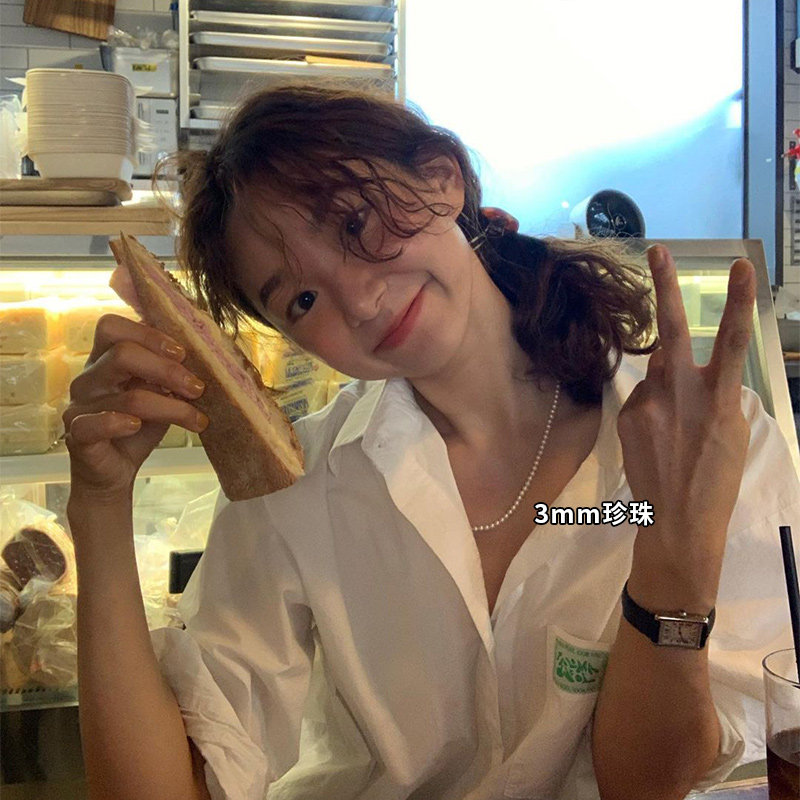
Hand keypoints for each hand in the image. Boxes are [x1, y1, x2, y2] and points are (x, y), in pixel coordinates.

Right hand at [63, 314, 208, 503]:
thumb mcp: (158, 395)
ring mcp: (79, 405)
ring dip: (171, 407)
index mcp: (105, 359)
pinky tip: (137, 427)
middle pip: (123, 354)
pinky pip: (93, 424)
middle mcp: (89, 378)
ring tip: (196, 419)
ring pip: (128, 397)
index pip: (113, 327)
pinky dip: (118, 423)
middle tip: (198, 388)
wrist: (115, 471)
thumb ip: (169, 376)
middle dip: (168, 370)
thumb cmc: (137, 427)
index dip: (149, 335)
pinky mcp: (77, 434)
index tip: (183, 354)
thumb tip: (207, 361)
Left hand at [619, 245, 754, 610]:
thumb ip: (714, 394)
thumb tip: (694, 372)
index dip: (739, 300)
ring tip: (676, 425)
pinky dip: (651, 408)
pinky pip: (642, 398)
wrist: (678, 520)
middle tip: (656, 249)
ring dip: (667, 383)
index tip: (740, 265)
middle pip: (671, 330)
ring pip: (656, 373)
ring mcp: (647, 404)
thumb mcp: (733, 432)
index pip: (731, 340)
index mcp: (718, 398)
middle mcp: (679, 393)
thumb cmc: (718, 480)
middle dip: (665, 285)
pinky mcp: (626, 416)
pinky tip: (657, 438)